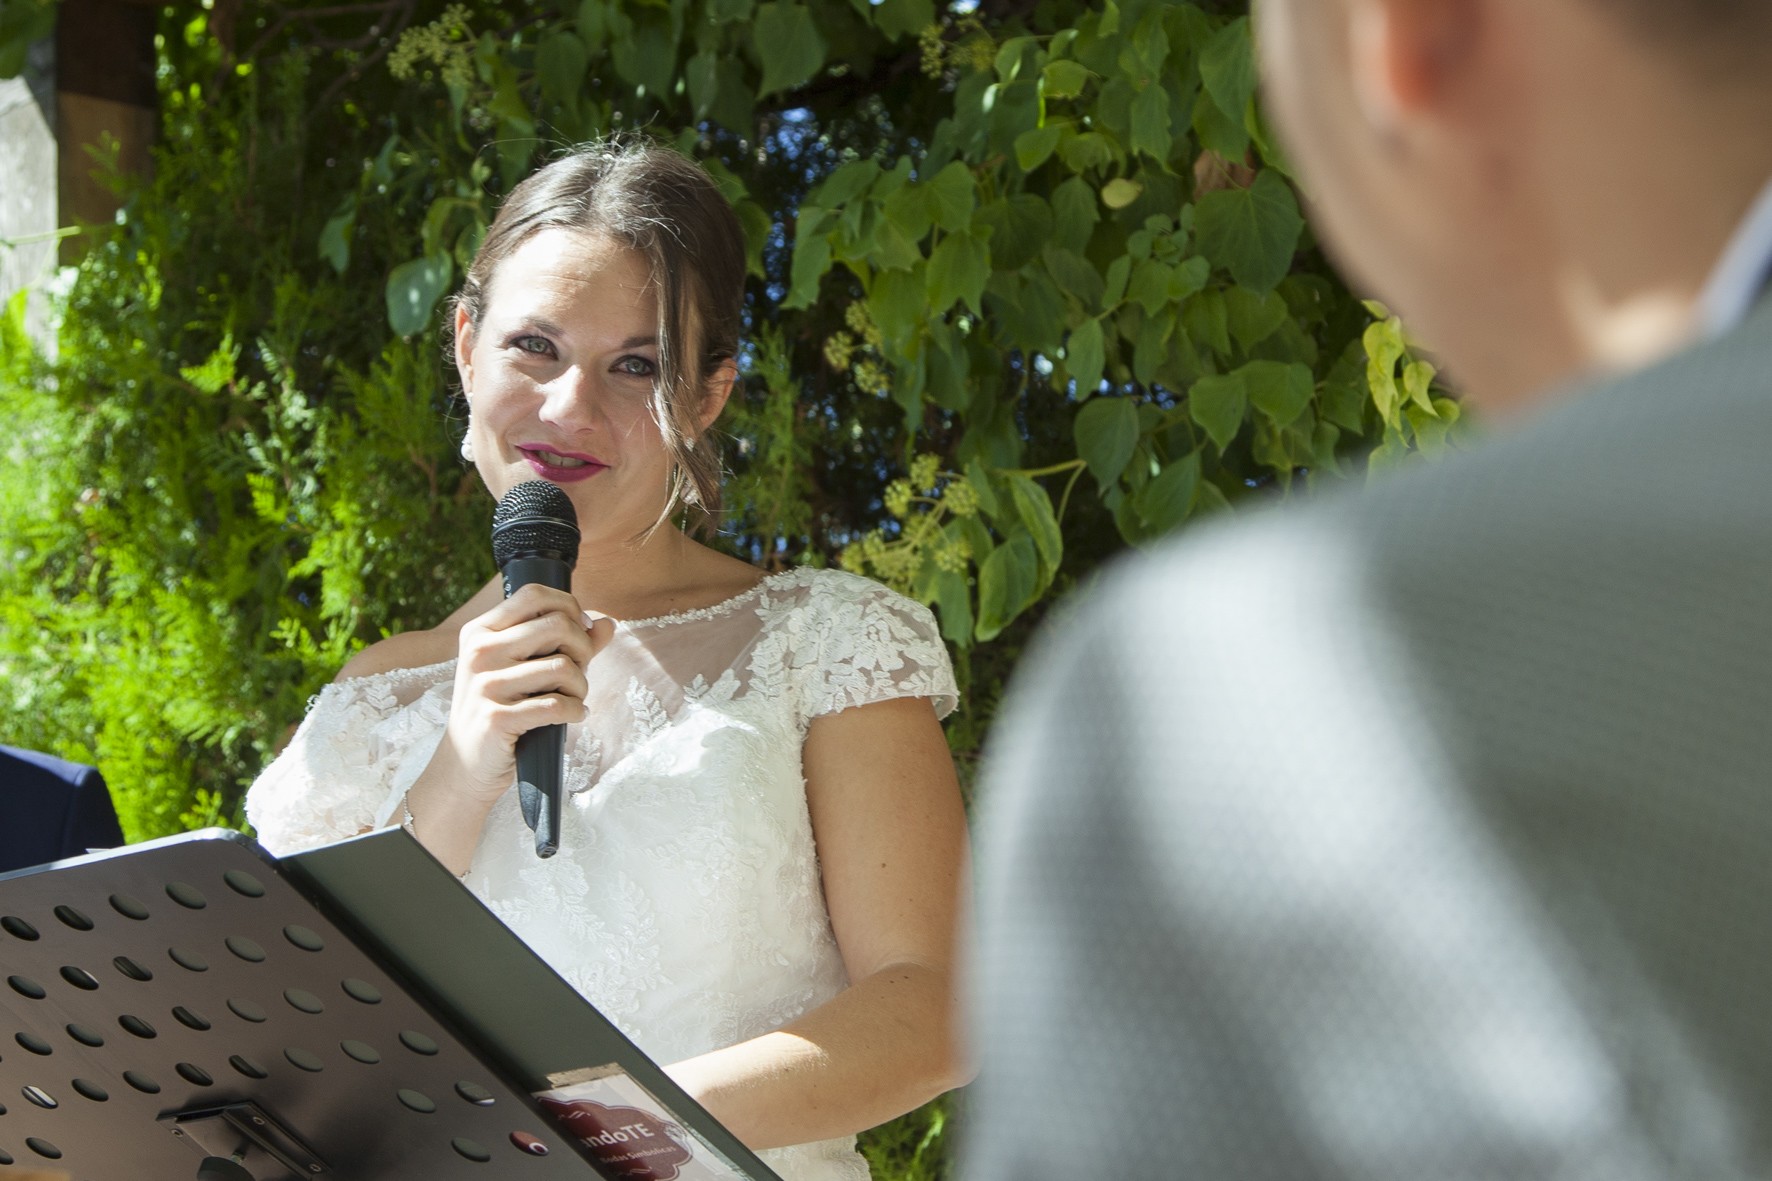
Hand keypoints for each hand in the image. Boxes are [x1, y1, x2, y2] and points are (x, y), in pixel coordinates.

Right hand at [439, 583, 609, 805]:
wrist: (465, 764)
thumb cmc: (500, 709)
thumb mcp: (524, 669)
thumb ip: (567, 643)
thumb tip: (607, 623)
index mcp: (481, 631)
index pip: (534, 595)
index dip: (569, 607)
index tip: (581, 631)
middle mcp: (479, 652)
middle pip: (557, 625)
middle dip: (583, 649)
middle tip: (580, 671)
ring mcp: (486, 685)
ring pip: (563, 667)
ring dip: (581, 686)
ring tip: (575, 699)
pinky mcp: (497, 718)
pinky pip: (557, 705)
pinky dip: (576, 711)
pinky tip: (574, 715)